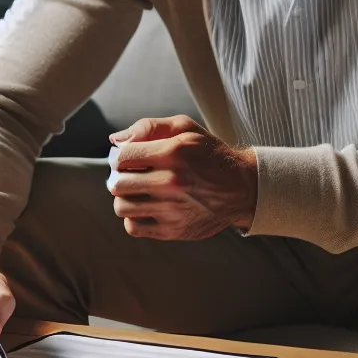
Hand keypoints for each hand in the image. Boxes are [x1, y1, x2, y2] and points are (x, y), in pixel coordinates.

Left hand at [108, 115, 257, 239]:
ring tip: (136, 191)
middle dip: (118, 177)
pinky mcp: (174, 230)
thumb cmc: (209, 154)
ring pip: (122, 207)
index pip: (123, 157)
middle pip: (118, 184)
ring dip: (124, 197)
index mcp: (173, 153)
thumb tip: (115, 140)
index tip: (125, 158)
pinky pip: (133, 227)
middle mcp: (172, 182)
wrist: (242, 188)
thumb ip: (148, 127)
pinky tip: (145, 207)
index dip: (118, 156)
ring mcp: (172, 209)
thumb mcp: (185, 128)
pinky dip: (132, 217)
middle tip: (129, 174)